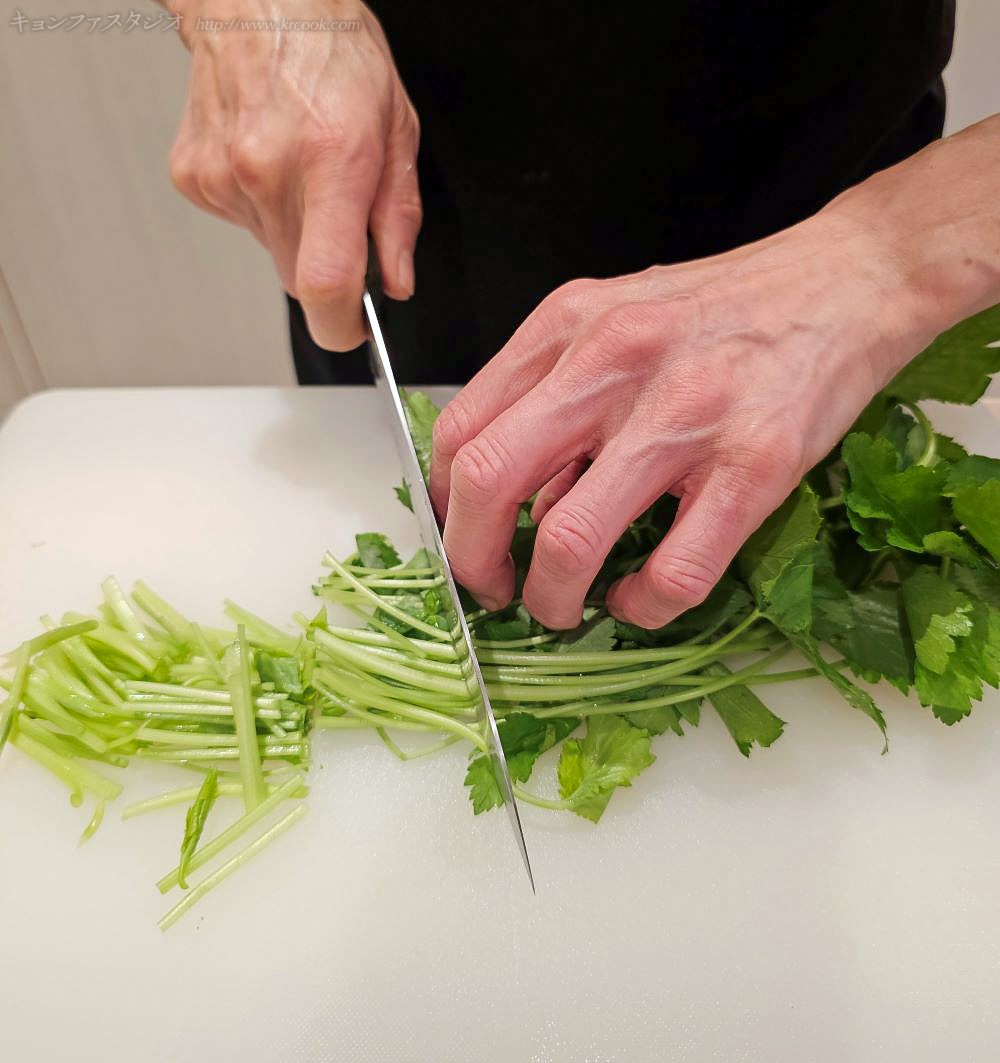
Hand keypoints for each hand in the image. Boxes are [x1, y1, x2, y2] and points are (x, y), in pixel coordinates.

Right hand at [167, 0, 419, 348]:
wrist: (261, 2)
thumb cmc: (333, 55)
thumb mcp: (396, 132)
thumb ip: (398, 219)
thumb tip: (395, 282)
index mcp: (330, 160)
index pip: (325, 281)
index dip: (341, 326)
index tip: (354, 330)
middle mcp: (269, 170)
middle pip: (300, 279)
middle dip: (326, 268)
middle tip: (337, 214)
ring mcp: (224, 176)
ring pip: (272, 252)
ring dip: (294, 231)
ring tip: (302, 169)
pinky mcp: (195, 178)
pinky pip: (242, 225)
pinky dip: (262, 209)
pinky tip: (270, 161)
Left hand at [429, 213, 932, 629]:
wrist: (844, 281)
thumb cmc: (721, 311)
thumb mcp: (615, 323)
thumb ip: (556, 400)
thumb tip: (522, 503)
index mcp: (566, 325)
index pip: (459, 428)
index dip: (444, 506)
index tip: (463, 540)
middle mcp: (613, 362)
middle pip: (489, 479)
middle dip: (473, 562)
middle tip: (494, 592)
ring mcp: (686, 414)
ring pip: (571, 539)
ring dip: (551, 600)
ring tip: (564, 608)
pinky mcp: (755, 464)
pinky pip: (674, 573)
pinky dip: (641, 607)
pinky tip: (639, 599)